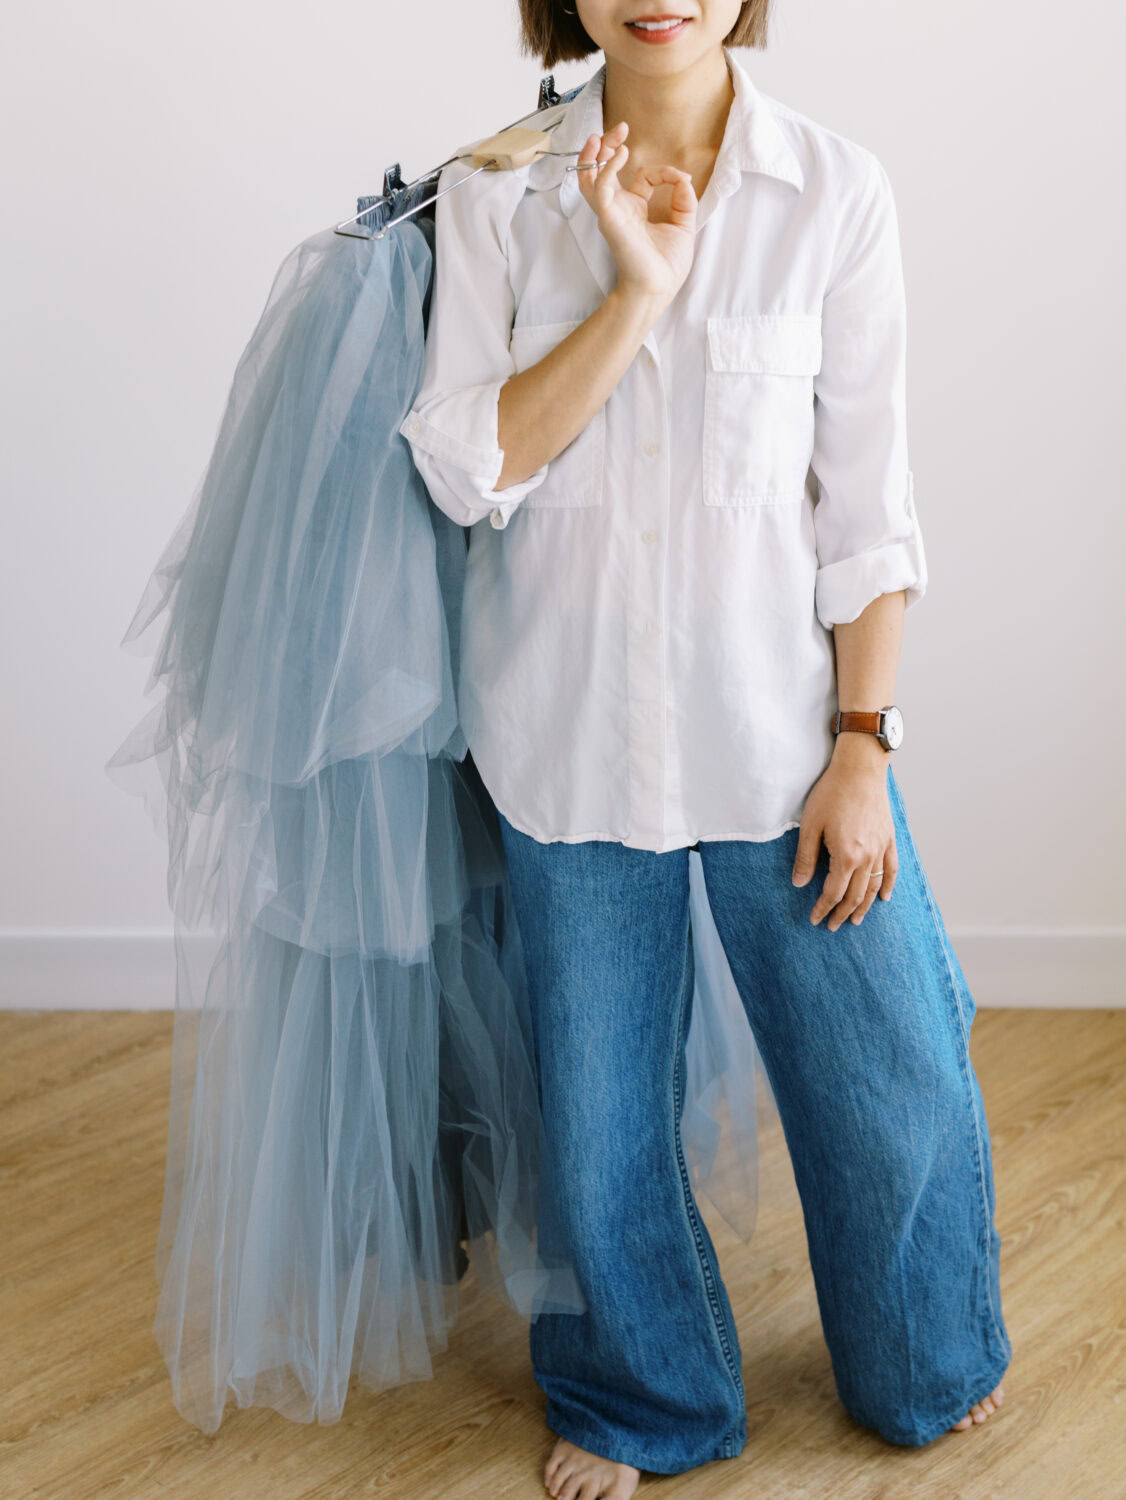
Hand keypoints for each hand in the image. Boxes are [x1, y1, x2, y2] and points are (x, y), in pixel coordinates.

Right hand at [575, 120, 697, 303]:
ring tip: (603, 135)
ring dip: (594, 154)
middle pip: (603, 170)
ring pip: (590, 176)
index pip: (643, 178)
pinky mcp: (608, 216)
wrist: (657, 287)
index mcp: (635, 210)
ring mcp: (611, 212)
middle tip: (619, 129)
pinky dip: (608, 167)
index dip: (662, 172)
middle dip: (608, 146)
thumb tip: (682, 176)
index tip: (680, 177)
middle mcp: (619, 209)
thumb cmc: (666, 266)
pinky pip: (601, 186)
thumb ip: (683, 199)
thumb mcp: (683, 226)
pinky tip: (620, 154)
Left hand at [791, 744, 897, 929]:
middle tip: (832, 925)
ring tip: (855, 920)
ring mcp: (881, 848)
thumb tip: (800, 883)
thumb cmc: (832, 793)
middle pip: (855, 895)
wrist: (860, 770)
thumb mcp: (810, 826)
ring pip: (874, 886)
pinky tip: (883, 897)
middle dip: (842, 913)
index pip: (833, 892)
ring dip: (864, 906)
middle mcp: (867, 857)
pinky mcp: (889, 838)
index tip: (815, 919)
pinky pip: (891, 868)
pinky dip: (888, 885)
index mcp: (846, 856)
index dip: (823, 908)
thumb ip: (806, 858)